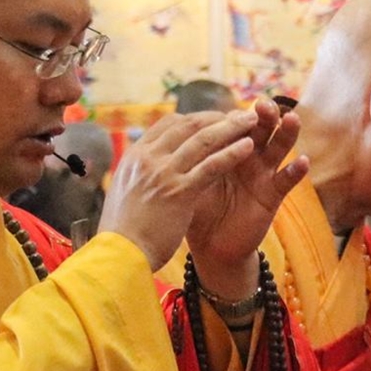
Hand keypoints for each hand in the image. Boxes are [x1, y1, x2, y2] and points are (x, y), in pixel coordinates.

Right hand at [97, 108, 262, 271]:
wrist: (119, 255)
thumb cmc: (123, 232)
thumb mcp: (126, 192)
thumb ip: (141, 175)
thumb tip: (151, 170)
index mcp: (134, 156)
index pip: (168, 124)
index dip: (196, 119)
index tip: (214, 121)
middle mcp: (148, 158)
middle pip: (188, 125)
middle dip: (217, 117)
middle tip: (239, 115)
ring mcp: (163, 173)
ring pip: (203, 140)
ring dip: (230, 127)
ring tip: (251, 121)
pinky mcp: (179, 192)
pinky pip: (211, 166)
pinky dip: (231, 153)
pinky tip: (247, 147)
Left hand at [185, 98, 310, 301]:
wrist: (209, 246)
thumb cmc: (196, 211)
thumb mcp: (189, 180)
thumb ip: (186, 157)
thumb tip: (164, 130)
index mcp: (225, 149)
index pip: (233, 125)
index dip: (234, 116)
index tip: (232, 107)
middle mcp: (248, 156)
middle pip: (259, 128)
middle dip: (262, 115)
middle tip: (263, 104)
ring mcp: (263, 173)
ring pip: (279, 147)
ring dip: (286, 133)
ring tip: (290, 119)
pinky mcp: (273, 194)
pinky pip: (287, 180)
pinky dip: (296, 171)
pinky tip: (302, 161)